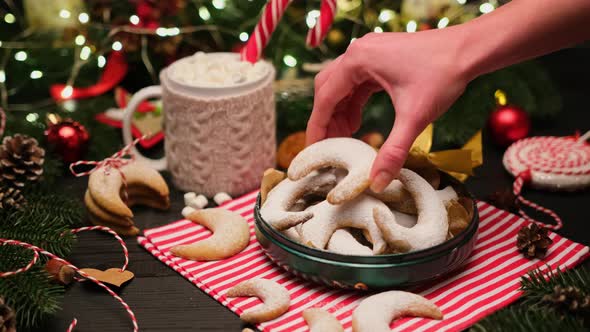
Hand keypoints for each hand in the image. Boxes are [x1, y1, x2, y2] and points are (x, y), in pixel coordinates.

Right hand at [307, 30, 471, 192]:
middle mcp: (358, 52)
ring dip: (340, 112)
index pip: (325, 98)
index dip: (318, 127)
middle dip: (327, 120)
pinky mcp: (380, 57)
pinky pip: (356, 82)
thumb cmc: (443, 75)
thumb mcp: (414, 117)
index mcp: (358, 60)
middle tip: (329, 146)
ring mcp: (369, 52)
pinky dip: (353, 103)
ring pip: (341, 86)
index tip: (314, 150)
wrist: (469, 50)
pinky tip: (358, 121)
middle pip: (328, 90)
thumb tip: (377, 182)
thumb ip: (393, 151)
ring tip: (345, 138)